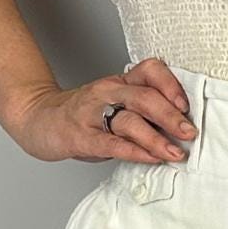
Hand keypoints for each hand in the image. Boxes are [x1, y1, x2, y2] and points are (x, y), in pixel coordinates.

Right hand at [11, 58, 195, 164]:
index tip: (187, 105)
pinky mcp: (80, 136)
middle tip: (189, 132)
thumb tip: (180, 129)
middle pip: (144, 96)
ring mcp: (92, 114)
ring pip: (129, 120)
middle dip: (171, 115)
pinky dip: (134, 151)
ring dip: (156, 138)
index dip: (171, 85)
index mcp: (119, 82)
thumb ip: (142, 112)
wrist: (37, 119)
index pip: (150, 70)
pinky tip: (150, 158)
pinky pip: (111, 143)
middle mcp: (107, 93)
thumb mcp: (113, 104)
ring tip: (175, 153)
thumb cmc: (83, 116)